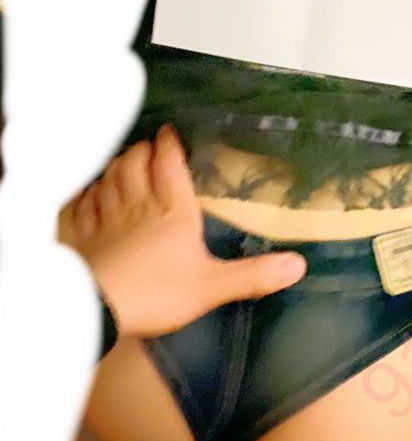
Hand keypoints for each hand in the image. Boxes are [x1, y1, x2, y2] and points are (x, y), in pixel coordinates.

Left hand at [69, 126, 306, 337]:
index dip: (168, 145)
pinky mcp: (84, 237)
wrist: (99, 308)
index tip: (168, 131)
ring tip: (123, 160)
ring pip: (108, 179)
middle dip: (141, 150)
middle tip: (147, 146)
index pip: (168, 166)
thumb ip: (253, 275)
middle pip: (134, 164)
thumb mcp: (212, 286)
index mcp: (173, 211)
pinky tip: (90, 191)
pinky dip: (88, 193)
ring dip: (115, 165)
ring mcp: (106, 219)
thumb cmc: (158, 292)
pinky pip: (83, 206)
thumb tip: (299, 264)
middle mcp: (139, 205)